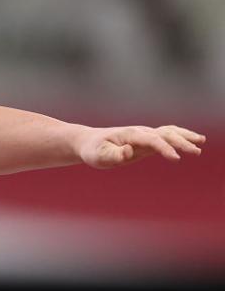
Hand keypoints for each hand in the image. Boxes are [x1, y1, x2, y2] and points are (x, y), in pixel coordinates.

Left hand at [78, 125, 205, 168]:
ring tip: (201, 141)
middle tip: (195, 151)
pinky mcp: (146, 140)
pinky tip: (193, 140)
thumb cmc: (93, 150)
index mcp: (129, 135)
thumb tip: (129, 151)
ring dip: (184, 136)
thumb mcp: (99, 156)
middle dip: (180, 142)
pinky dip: (180, 135)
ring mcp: (144, 135)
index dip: (164, 148)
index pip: (151, 140)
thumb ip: (114, 155)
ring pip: (168, 132)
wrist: (89, 142)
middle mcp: (139, 132)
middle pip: (163, 134)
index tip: (176, 158)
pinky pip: (166, 135)